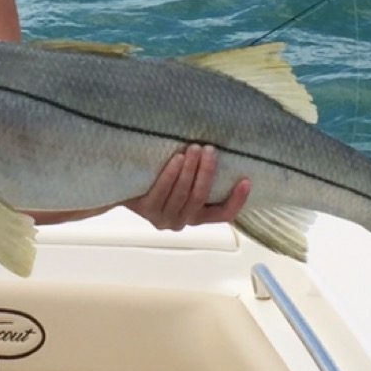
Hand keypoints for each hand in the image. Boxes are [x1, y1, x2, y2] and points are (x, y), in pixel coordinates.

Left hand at [124, 145, 250, 230]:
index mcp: (196, 216)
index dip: (237, 200)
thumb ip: (200, 176)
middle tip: (210, 150)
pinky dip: (171, 173)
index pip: (223, 215)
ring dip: (191, 169)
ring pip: (183, 194)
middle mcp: (182, 221)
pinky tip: (177, 158)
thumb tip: (221, 151)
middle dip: (207, 172)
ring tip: (195, 148)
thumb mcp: (184, 180)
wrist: (125, 186)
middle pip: (200, 198)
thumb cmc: (160, 178)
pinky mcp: (147, 210)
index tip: (245, 180)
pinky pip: (162, 191)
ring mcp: (163, 219)